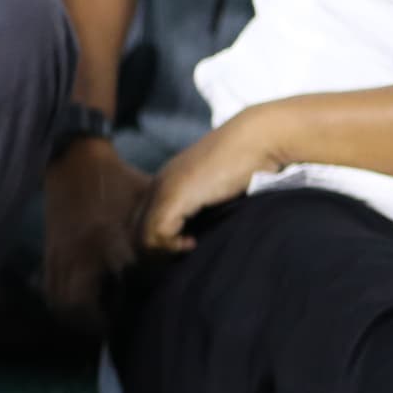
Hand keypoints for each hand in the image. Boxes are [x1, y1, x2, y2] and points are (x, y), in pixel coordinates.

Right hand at [41, 135, 150, 321]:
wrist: (74, 158)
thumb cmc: (120, 180)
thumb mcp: (151, 198)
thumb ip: (167, 227)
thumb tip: (189, 250)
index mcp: (110, 240)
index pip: (121, 287)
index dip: (129, 309)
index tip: (143, 317)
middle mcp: (81, 252)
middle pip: (78, 306)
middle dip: (96, 323)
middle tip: (116, 326)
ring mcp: (61, 253)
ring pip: (60, 302)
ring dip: (77, 317)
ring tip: (97, 320)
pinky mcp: (50, 251)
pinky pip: (50, 289)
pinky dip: (62, 303)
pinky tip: (79, 303)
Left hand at [139, 110, 289, 253]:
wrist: (256, 140)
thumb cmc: (246, 165)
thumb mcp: (217, 190)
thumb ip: (202, 206)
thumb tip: (197, 234)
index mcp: (167, 182)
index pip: (142, 219)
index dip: (157, 240)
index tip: (184, 244)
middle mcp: (159, 184)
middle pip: (136, 228)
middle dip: (156, 249)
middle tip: (182, 252)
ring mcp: (165, 188)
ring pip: (143, 234)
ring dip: (164, 250)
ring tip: (188, 246)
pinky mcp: (176, 195)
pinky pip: (157, 233)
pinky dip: (172, 245)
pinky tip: (192, 242)